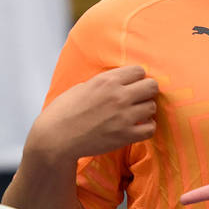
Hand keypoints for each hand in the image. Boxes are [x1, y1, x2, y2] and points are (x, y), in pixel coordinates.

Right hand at [31, 66, 157, 160]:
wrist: (56, 138)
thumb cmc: (64, 112)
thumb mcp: (82, 87)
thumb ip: (104, 83)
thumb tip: (121, 81)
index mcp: (106, 81)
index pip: (139, 70)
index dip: (136, 78)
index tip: (131, 85)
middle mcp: (118, 96)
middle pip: (151, 86)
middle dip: (146, 91)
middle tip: (137, 99)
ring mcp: (124, 116)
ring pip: (152, 107)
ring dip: (145, 110)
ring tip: (135, 114)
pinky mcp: (125, 136)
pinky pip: (151, 128)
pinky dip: (146, 127)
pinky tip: (137, 127)